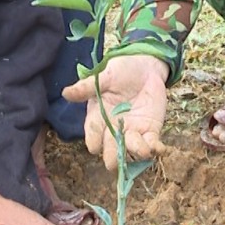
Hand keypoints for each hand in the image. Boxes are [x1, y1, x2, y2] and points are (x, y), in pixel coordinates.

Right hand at [61, 54, 168, 169]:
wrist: (145, 66)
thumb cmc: (121, 71)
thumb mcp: (104, 77)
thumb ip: (87, 87)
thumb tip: (66, 93)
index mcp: (98, 118)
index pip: (92, 136)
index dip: (93, 142)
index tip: (95, 147)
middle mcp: (113, 129)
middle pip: (110, 151)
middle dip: (113, 157)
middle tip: (117, 157)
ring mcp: (132, 132)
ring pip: (131, 151)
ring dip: (136, 153)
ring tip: (144, 150)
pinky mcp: (150, 131)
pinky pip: (152, 145)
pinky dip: (155, 149)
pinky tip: (159, 147)